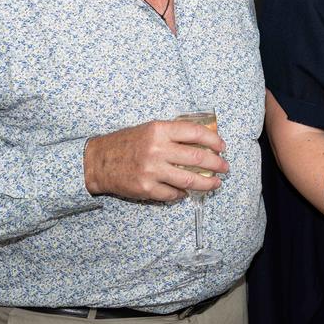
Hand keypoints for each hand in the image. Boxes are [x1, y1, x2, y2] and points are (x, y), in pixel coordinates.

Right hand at [83, 119, 228, 200]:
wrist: (98, 161)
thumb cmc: (126, 143)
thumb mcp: (150, 129)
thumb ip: (173, 133)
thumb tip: (203, 140)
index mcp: (159, 130)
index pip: (196, 133)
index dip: (214, 140)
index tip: (222, 146)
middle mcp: (157, 149)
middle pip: (197, 158)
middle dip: (216, 164)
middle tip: (225, 167)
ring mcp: (152, 171)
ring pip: (190, 180)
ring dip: (207, 183)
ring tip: (216, 183)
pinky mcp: (147, 188)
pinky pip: (173, 194)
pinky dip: (183, 193)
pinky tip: (187, 191)